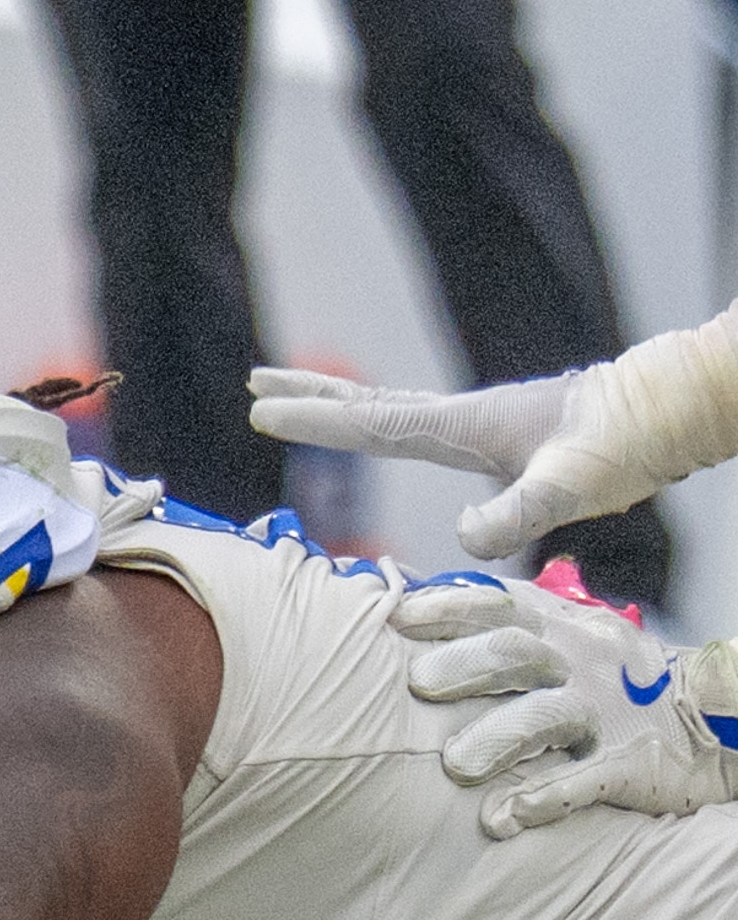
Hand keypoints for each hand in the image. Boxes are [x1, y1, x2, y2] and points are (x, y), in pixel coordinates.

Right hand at [248, 366, 613, 557]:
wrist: (665, 411)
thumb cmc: (621, 445)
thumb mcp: (570, 488)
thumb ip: (517, 512)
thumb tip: (464, 536)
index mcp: (463, 428)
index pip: (370, 425)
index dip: (313, 424)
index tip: (260, 413)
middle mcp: (460, 418)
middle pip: (366, 406)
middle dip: (308, 398)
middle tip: (254, 383)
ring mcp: (475, 424)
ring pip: (387, 411)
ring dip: (336, 405)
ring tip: (295, 398)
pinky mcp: (492, 436)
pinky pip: (414, 426)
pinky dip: (376, 421)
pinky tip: (377, 428)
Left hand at [386, 570, 737, 835]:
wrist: (707, 717)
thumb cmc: (607, 680)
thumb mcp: (568, 636)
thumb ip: (504, 627)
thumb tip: (412, 613)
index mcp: (558, 628)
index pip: (498, 605)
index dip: (448, 608)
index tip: (397, 619)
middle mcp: (577, 663)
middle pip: (514, 653)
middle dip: (462, 666)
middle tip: (418, 684)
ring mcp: (603, 713)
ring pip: (544, 717)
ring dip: (493, 739)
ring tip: (455, 766)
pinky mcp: (626, 764)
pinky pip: (581, 781)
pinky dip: (539, 799)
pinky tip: (500, 818)